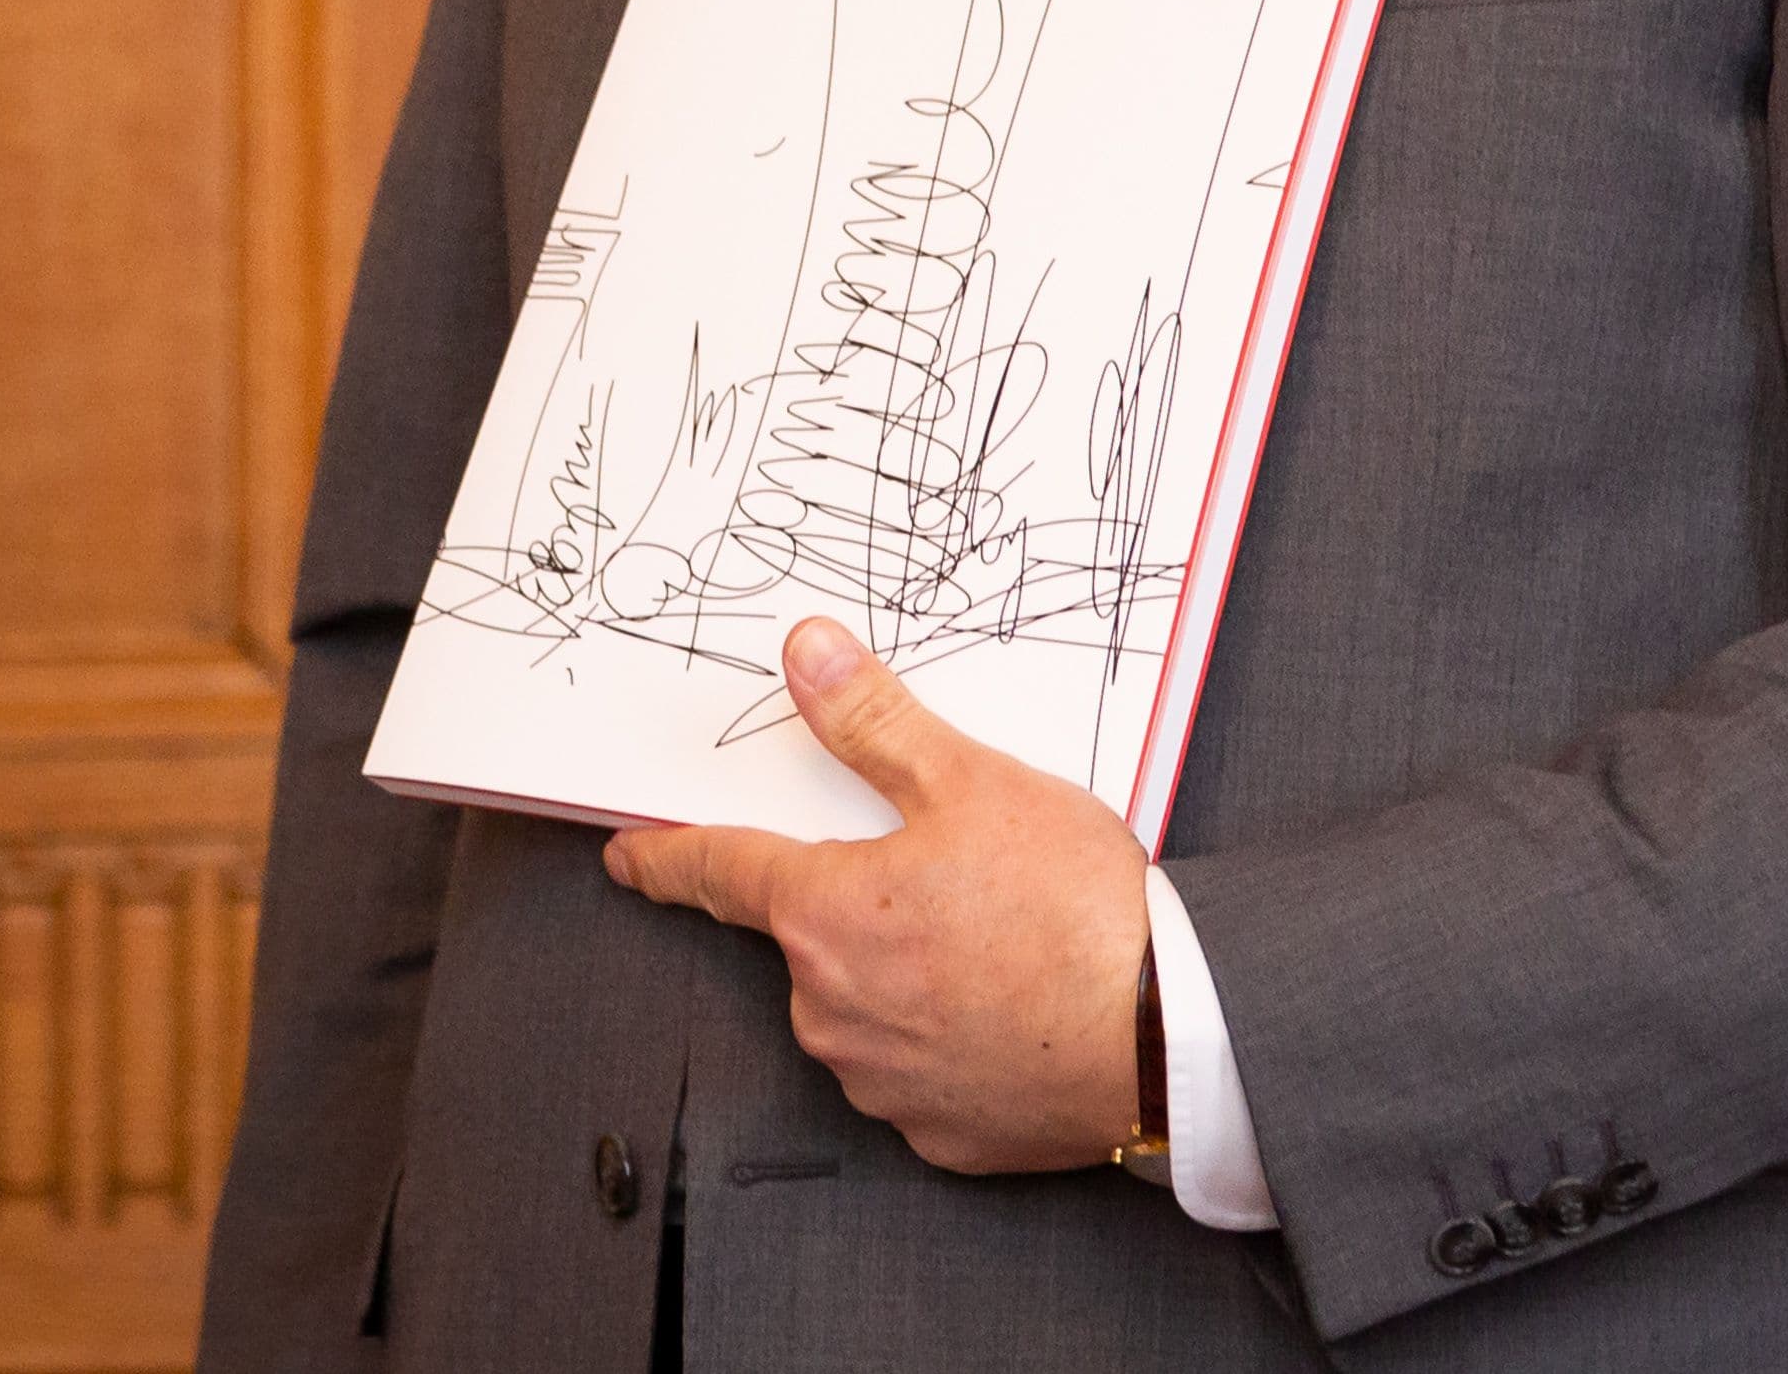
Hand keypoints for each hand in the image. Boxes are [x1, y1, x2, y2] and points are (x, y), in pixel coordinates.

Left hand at [601, 618, 1149, 1173]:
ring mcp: (879, 1081)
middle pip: (814, 936)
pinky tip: (1010, 1002)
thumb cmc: (1070, 907)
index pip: (721, 873)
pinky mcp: (935, 1132)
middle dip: (859, 901)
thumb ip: (874, 722)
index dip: (668, 858)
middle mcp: (831, 1010)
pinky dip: (947, 1033)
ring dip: (905, 969)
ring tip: (999, 935)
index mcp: (825, 917)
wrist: (1160, 1032)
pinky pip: (916, 1068)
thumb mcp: (971, 782)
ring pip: (865, 1004)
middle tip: (947, 873)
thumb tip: (804, 655)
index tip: (628, 857)